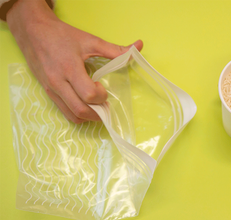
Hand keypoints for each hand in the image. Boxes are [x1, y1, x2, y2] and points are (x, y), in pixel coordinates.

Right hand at [7, 0, 142, 122]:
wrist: (33, 32)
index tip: (104, 88)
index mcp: (69, 68)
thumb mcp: (90, 40)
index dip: (101, 96)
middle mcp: (58, 83)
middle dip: (98, 112)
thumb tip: (138, 47)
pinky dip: (78, 114)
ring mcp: (51, 90)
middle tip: (106, 105)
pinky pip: (64, 112)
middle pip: (80, 110)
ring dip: (89, 117)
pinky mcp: (47, 93)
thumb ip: (115, 49)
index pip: (88, 94)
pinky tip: (86, 106)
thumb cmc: (62, 36)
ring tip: (98, 107)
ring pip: (72, 115)